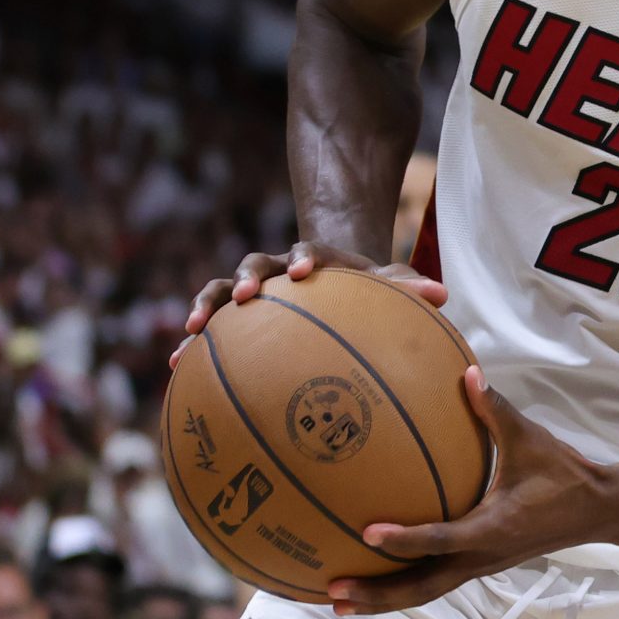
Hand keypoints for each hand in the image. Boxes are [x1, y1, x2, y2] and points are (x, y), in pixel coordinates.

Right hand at [181, 240, 444, 356]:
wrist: (332, 286)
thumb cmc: (364, 291)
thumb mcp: (387, 286)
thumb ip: (409, 287)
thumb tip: (442, 295)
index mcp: (315, 260)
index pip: (307, 251)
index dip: (302, 257)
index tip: (302, 269)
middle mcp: (277, 270)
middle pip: (254, 264)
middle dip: (246, 278)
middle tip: (243, 296)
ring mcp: (251, 290)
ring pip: (219, 289)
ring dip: (206, 305)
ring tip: (192, 331)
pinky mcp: (233, 315)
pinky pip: (209, 326)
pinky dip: (192, 342)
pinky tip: (175, 367)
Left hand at [326, 366, 608, 613]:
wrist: (597, 509)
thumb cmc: (564, 474)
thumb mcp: (531, 439)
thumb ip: (495, 410)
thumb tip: (467, 374)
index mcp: (494, 526)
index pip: (441, 539)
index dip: (405, 538)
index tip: (367, 533)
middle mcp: (483, 555)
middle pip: (423, 586)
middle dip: (378, 592)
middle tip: (333, 588)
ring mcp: (482, 565)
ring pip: (427, 592)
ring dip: (384, 599)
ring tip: (339, 600)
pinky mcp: (482, 565)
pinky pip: (437, 583)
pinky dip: (404, 587)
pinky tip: (378, 580)